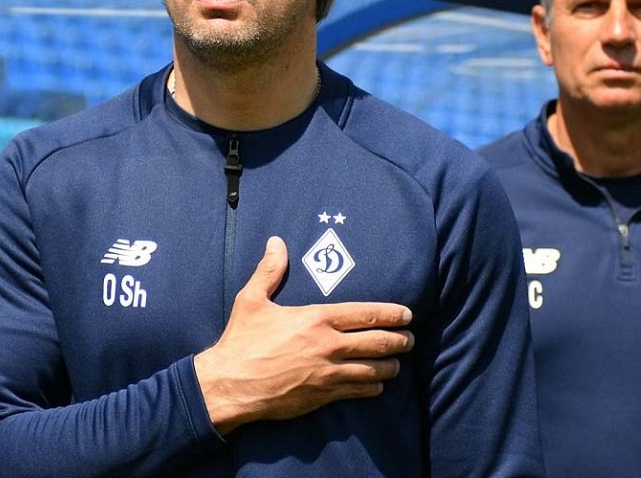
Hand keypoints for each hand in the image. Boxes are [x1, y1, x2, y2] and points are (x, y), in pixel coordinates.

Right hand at [193, 236, 413, 433]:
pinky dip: (373, 387)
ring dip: (391, 365)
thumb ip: (269, 271)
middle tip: (409, 339)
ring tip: (397, 363)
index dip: (391, 314)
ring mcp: (328, 374)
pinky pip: (359, 391)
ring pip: (374, 370)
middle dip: (400, 341)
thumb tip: (276, 242)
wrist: (231, 385)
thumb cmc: (241, 342)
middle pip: (378, 342)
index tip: (407, 315)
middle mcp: (328, 346)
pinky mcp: (323, 396)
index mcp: (316, 319)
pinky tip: (377, 385)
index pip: (366, 314)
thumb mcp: (252, 300)